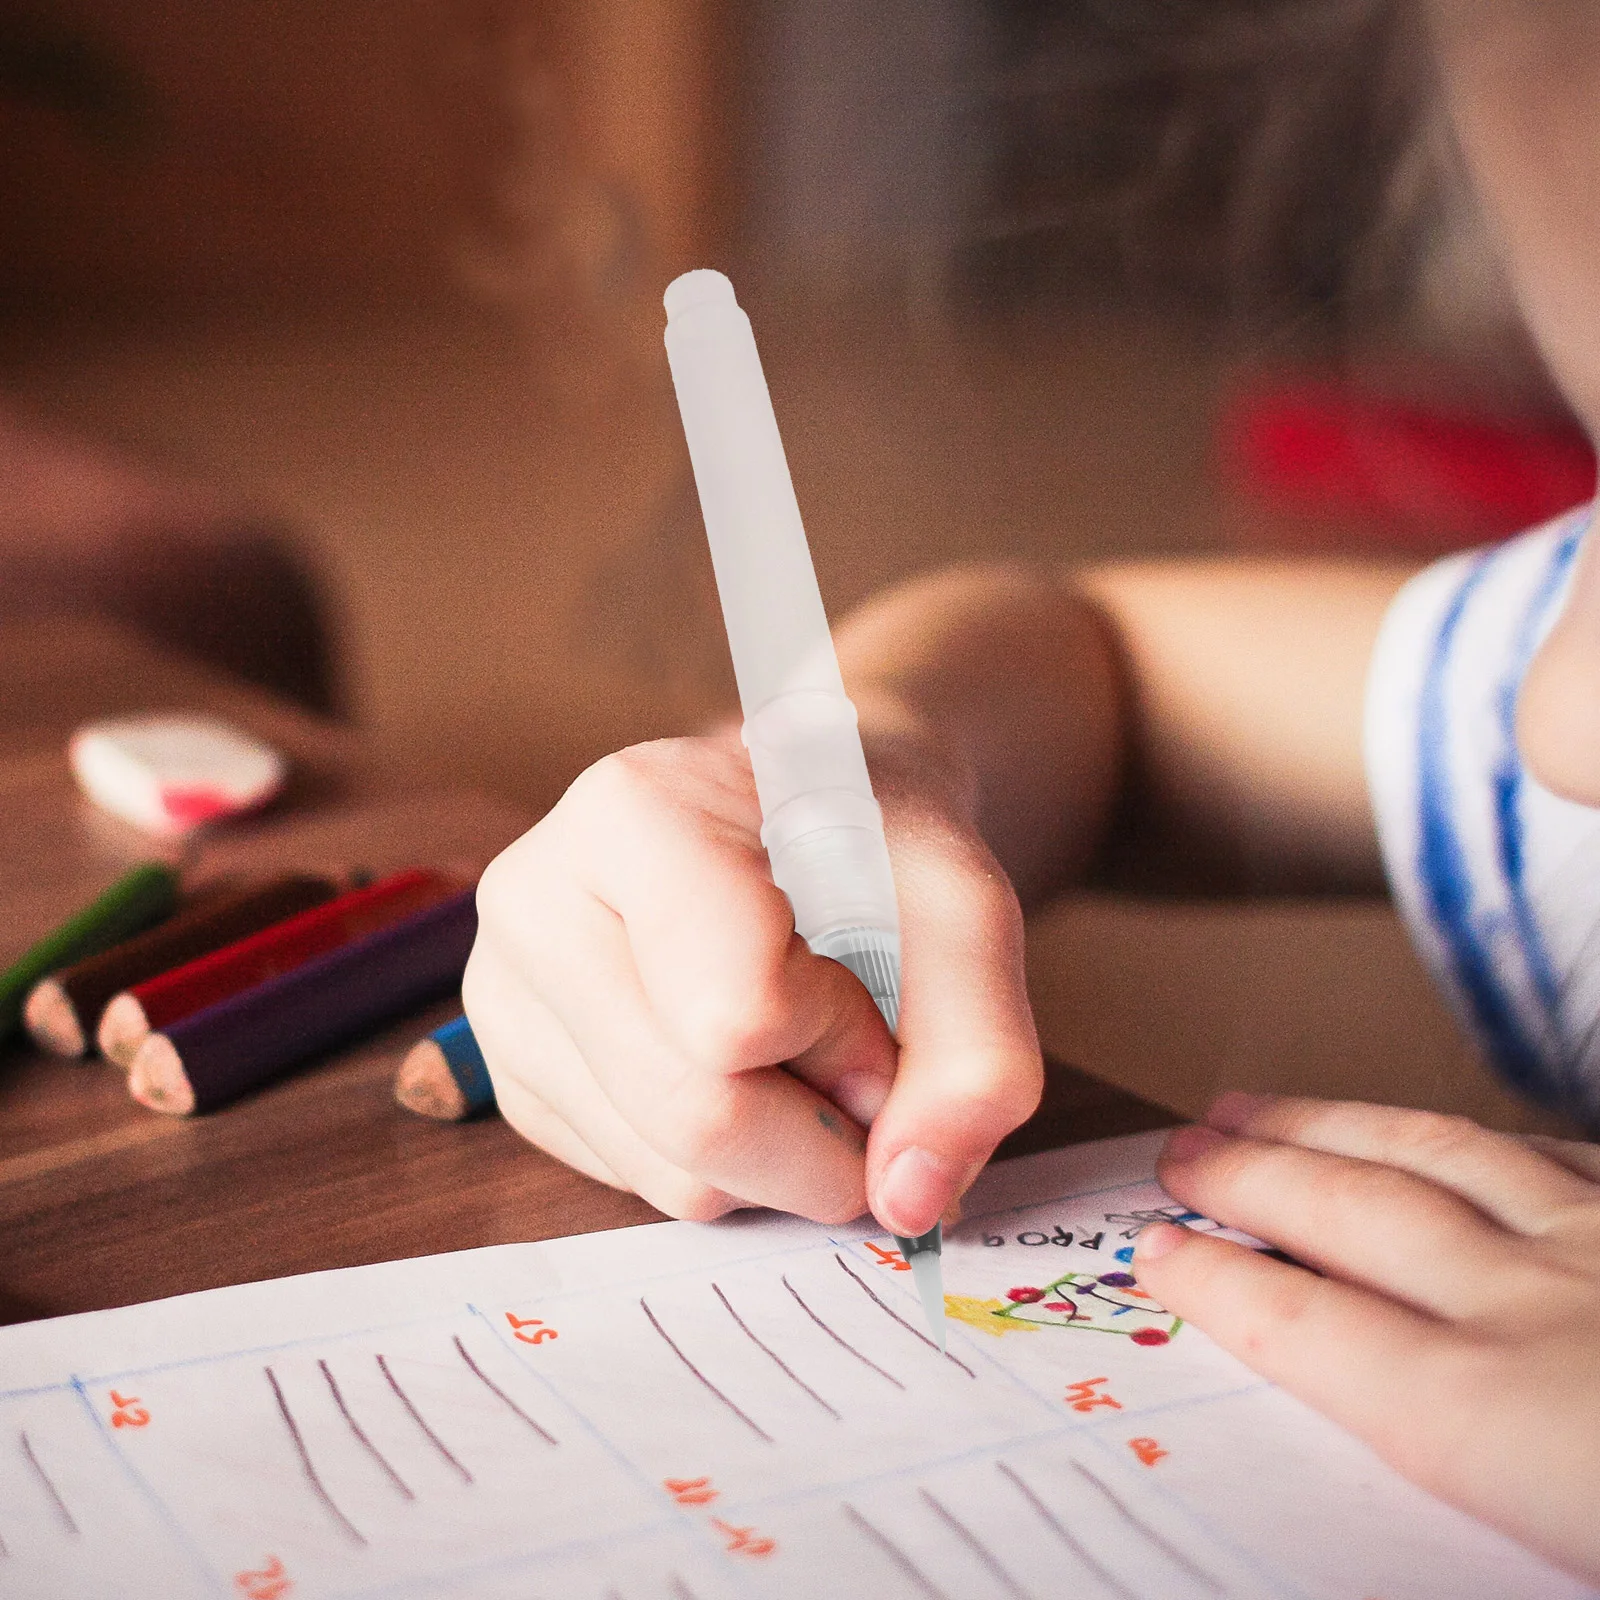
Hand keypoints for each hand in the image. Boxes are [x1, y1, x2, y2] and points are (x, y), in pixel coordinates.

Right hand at [463, 731, 1041, 1231]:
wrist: (807, 821)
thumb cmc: (876, 847)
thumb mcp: (966, 912)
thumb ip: (978, 1054)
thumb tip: (909, 1200)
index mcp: (633, 814)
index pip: (739, 1016)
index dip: (847, 1042)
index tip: (878, 995)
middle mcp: (536, 898)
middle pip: (695, 1115)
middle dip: (823, 1135)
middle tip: (867, 1072)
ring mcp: (506, 992)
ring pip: (669, 1173)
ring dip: (779, 1155)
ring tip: (798, 1051)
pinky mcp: (512, 1073)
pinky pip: (636, 1185)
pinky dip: (725, 1163)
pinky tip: (737, 1071)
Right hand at [1134, 1094, 1599, 1582]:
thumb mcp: (1550, 1562)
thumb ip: (1444, 1462)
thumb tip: (1372, 1429)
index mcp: (1494, 1418)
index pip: (1305, 1326)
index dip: (1213, 1283)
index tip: (1154, 1250)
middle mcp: (1533, 1303)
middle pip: (1349, 1210)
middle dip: (1247, 1175)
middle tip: (1179, 1150)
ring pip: (1438, 1151)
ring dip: (1330, 1123)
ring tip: (1257, 1107)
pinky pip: (1552, 1149)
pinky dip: (1474, 1137)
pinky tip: (1444, 1134)